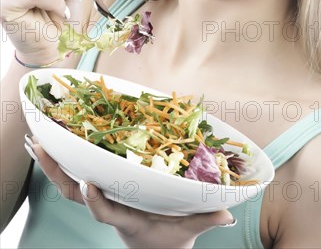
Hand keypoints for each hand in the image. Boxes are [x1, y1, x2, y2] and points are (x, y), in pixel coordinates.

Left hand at [29, 141, 235, 248]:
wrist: (156, 243)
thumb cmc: (171, 234)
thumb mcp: (189, 227)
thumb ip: (206, 219)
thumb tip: (227, 214)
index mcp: (127, 217)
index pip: (106, 212)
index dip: (95, 200)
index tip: (87, 184)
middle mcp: (109, 205)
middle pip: (74, 192)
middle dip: (56, 172)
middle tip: (38, 145)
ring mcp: (102, 196)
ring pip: (69, 183)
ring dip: (52, 163)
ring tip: (36, 138)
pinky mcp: (103, 188)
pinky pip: (77, 174)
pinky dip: (63, 161)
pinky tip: (53, 142)